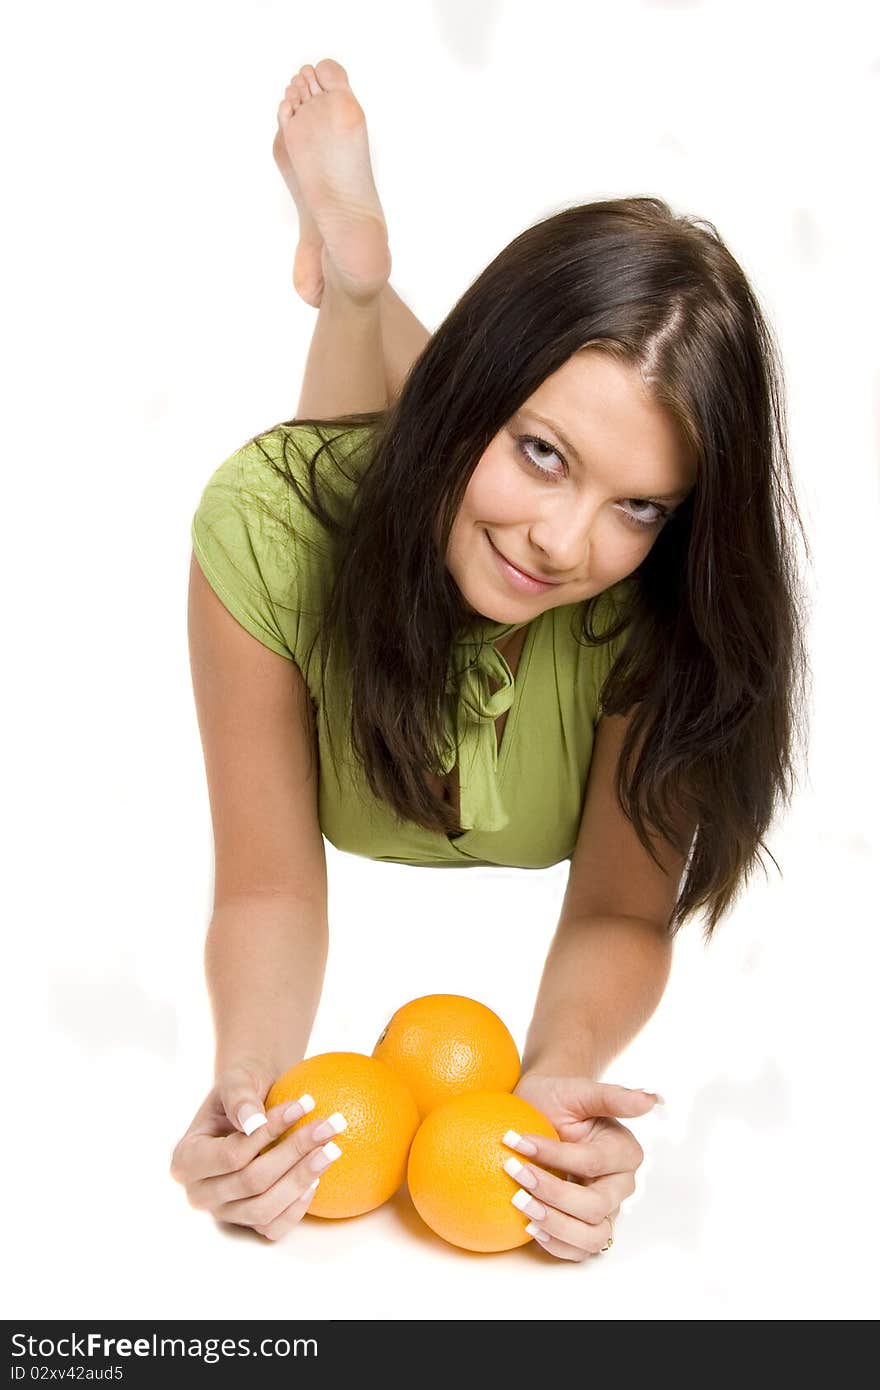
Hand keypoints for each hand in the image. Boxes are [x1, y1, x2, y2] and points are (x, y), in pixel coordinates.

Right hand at [168, 1060, 344, 1241]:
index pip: (230, 1156)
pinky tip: (319, 1178)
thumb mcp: (236, 1080)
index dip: (269, 1133)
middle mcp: (199, 1193)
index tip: (304, 1104)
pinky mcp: (247, 1223)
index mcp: (186, 1160)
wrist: (253, 1105)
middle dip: (294, 1152)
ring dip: (302, 1178)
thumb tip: (253, 1122)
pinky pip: (273, 1228)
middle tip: (329, 1125)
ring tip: (333, 1149)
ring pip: (264, 1209)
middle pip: (251, 1182)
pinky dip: (297, 1208)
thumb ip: (239, 1097)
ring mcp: (223, 1212)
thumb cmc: (242, 1089)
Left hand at [507, 1072, 660, 1261]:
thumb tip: (651, 1099)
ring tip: (520, 1205)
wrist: (539, 1111)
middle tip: (513, 1173)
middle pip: (594, 1206)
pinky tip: (528, 1226)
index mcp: (624, 1152)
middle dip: (552, 1193)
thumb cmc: (558, 1099)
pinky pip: (579, 1251)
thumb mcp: (580, 1091)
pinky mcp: (585, 1226)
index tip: (517, 1140)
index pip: (592, 1163)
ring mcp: (604, 1210)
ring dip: (555, 1224)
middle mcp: (619, 1185)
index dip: (555, 1154)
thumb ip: (614, 1096)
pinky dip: (556, 1244)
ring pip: (592, 1236)